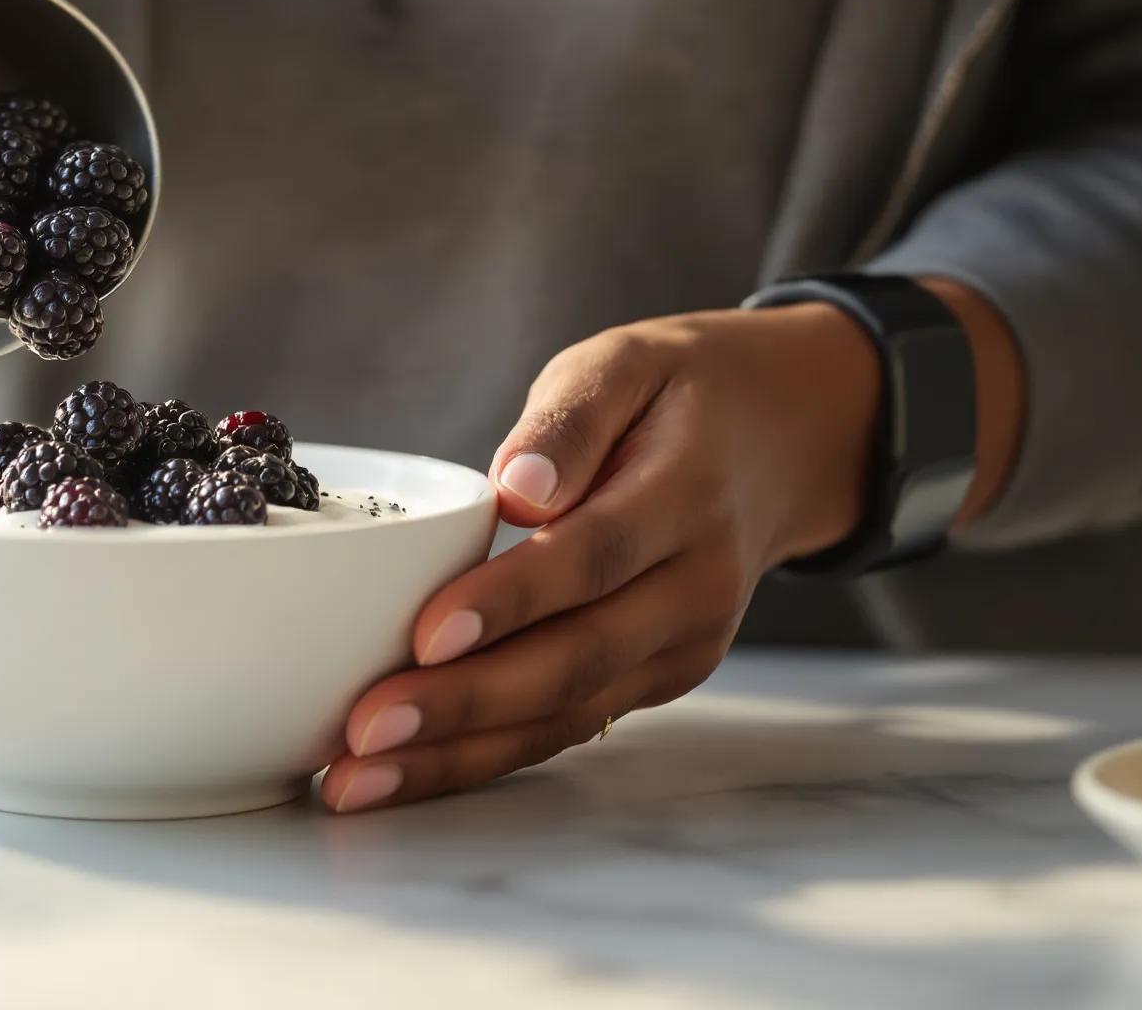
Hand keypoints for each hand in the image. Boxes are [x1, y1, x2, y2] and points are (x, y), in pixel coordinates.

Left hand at [317, 302, 880, 812]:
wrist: (781, 440)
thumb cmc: (672, 395)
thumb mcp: (622, 363)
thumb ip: (570, 418)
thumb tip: (520, 485)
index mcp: (685, 497)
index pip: (594, 556)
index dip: (512, 602)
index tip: (428, 633)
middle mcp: (695, 586)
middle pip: (578, 658)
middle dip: (466, 702)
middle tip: (365, 729)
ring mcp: (682, 644)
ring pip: (568, 713)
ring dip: (460, 753)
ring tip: (359, 778)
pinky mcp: (658, 678)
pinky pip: (568, 726)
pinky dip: (484, 757)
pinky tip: (404, 774)